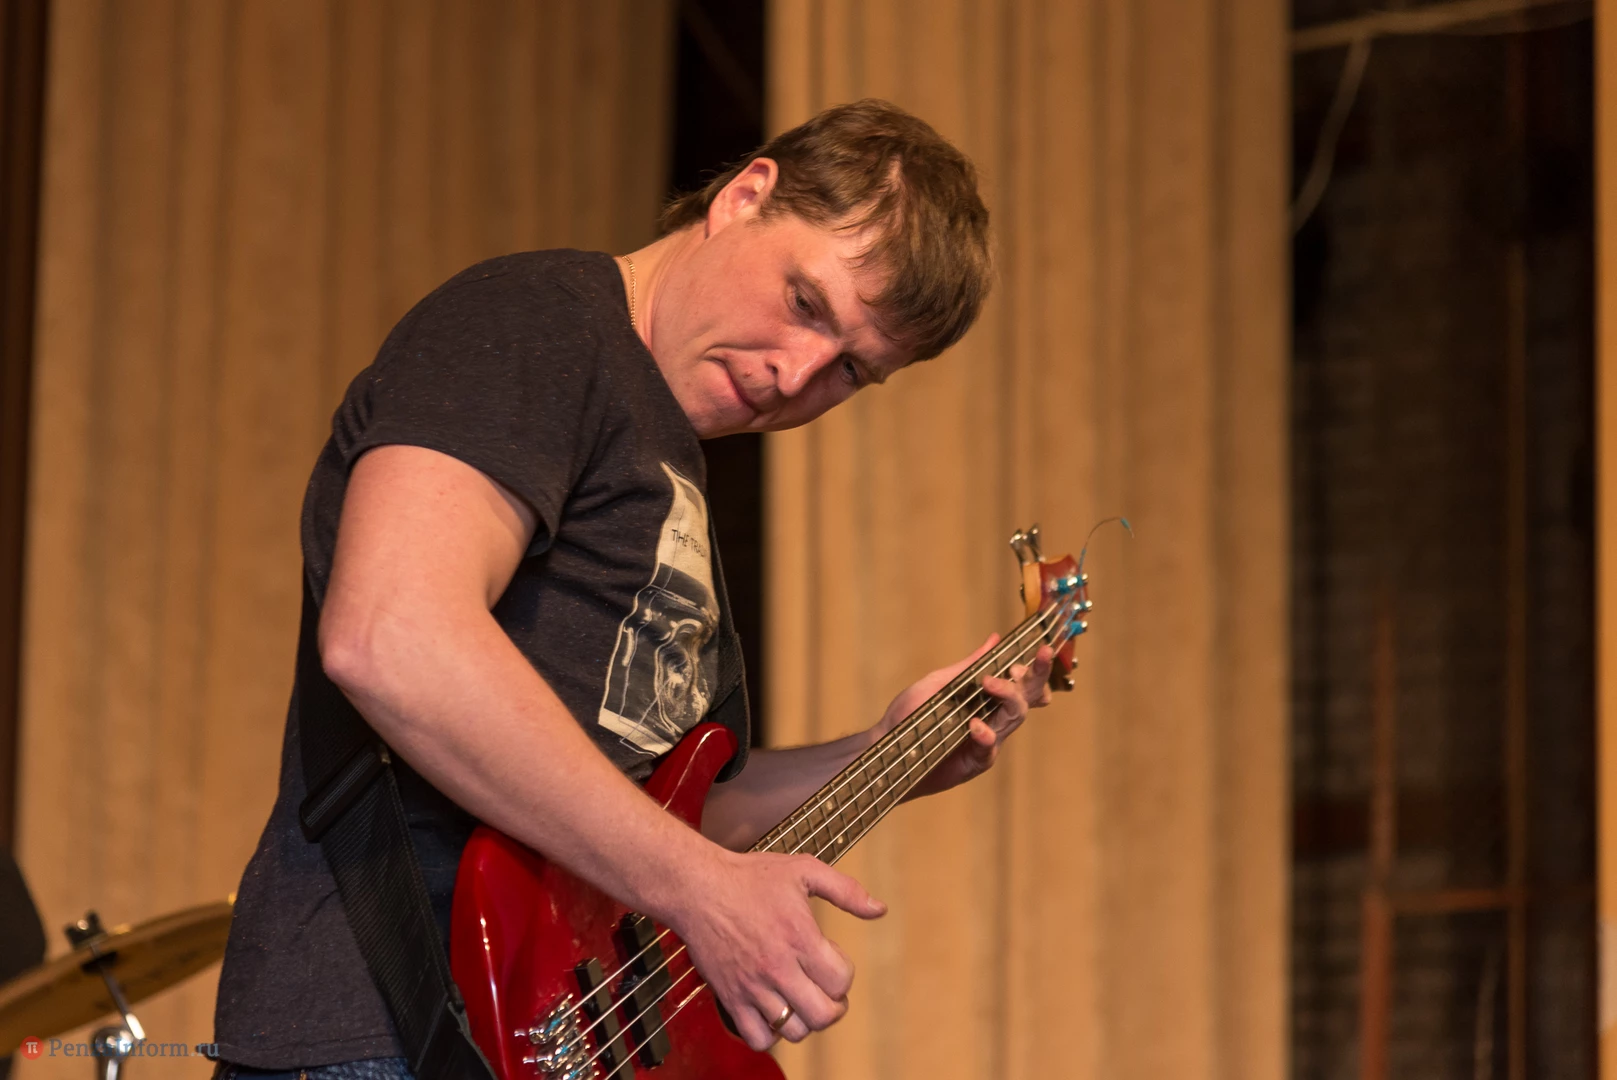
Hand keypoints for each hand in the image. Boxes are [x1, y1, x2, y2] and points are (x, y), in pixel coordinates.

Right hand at [662, 848, 885, 1049]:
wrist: (697, 887)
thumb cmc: (749, 876)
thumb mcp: (804, 870)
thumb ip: (845, 890)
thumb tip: (880, 910)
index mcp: (799, 937)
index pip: (840, 980)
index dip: (844, 973)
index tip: (831, 958)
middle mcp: (777, 967)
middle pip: (822, 1015)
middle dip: (834, 1007)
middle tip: (828, 993)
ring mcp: (752, 986)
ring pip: (793, 1031)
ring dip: (804, 1020)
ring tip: (801, 1000)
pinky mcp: (730, 996)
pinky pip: (757, 1037)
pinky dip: (770, 1033)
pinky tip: (773, 1010)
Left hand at [873, 635, 1054, 798]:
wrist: (887, 746)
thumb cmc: (911, 714)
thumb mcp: (939, 683)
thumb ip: (968, 666)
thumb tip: (994, 639)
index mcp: (988, 698)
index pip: (1022, 682)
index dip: (1036, 668)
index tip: (1040, 649)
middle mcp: (993, 718)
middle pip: (1027, 698)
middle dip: (1035, 679)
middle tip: (1024, 665)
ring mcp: (987, 741)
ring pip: (1013, 718)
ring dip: (1007, 698)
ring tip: (990, 684)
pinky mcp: (975, 762)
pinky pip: (989, 749)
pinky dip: (985, 735)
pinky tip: (975, 726)